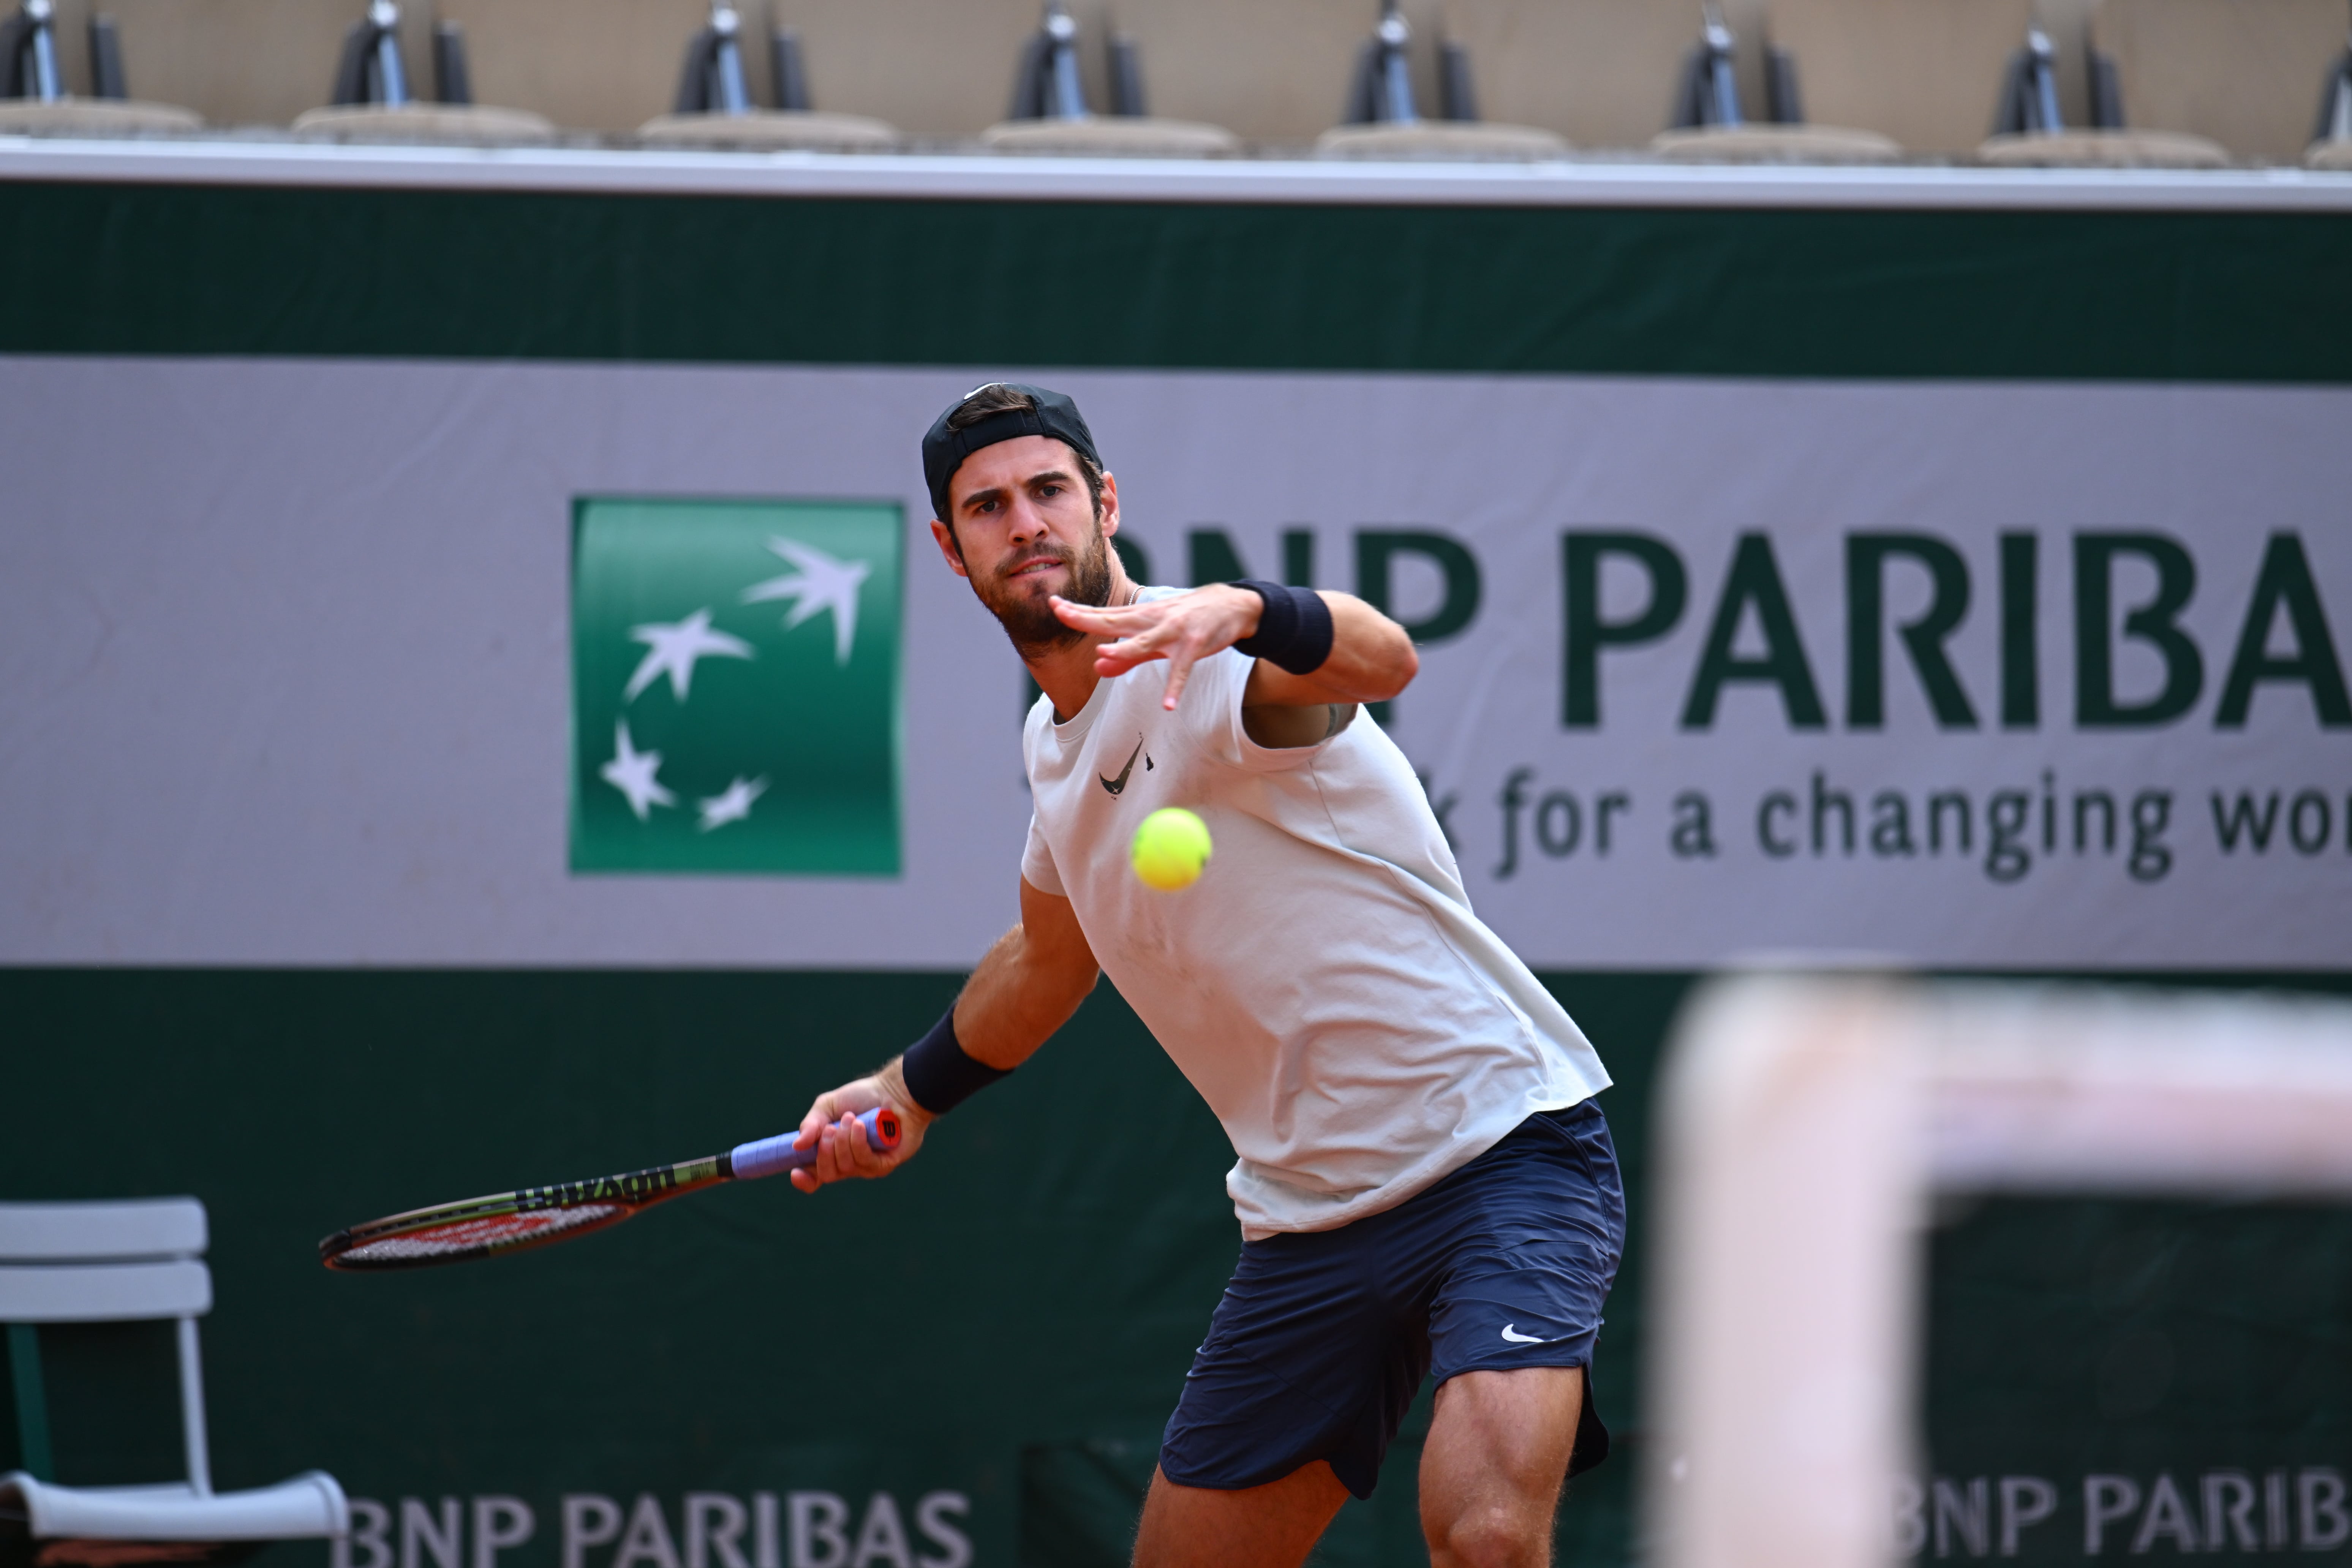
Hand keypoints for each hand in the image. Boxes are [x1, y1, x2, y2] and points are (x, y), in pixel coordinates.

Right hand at [787, 1061, 931, 1192]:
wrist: (894, 1090)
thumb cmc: (863, 1097)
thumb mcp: (828, 1105)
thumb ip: (811, 1124)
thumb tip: (796, 1145)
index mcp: (831, 1153)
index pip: (814, 1177)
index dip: (804, 1180)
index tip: (796, 1172)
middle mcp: (848, 1164)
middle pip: (827, 1174)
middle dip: (824, 1151)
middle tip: (830, 1128)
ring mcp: (867, 1166)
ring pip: (845, 1167)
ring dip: (844, 1140)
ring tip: (850, 1118)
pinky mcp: (885, 1164)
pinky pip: (865, 1162)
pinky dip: (858, 1142)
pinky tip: (861, 1126)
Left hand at [1050, 586, 1262, 710]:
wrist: (1232, 605)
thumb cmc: (1187, 620)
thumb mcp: (1154, 637)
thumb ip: (1127, 655)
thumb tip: (1097, 665)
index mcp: (1140, 618)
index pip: (1103, 614)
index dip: (1078, 611)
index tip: (1053, 604)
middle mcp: (1152, 621)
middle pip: (1115, 621)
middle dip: (1088, 618)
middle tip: (1062, 613)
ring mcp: (1174, 632)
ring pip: (1146, 641)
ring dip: (1126, 648)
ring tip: (1103, 653)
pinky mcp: (1195, 645)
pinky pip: (1182, 670)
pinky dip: (1175, 687)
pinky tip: (1168, 704)